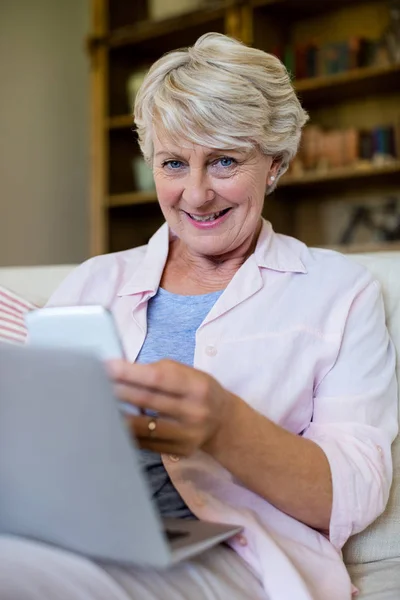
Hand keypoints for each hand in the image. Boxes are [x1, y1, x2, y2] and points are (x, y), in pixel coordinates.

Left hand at [107, 359, 233, 456]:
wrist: (224, 423)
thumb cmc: (200, 391)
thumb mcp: (191, 374)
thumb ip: (162, 371)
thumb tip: (125, 370)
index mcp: (197, 387)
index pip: (158, 378)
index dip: (131, 373)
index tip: (108, 367)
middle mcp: (194, 412)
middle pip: (148, 401)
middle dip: (119, 390)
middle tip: (94, 382)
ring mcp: (187, 435)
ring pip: (144, 427)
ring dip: (118, 415)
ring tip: (98, 404)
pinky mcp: (179, 451)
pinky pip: (146, 443)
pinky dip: (128, 433)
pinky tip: (113, 423)